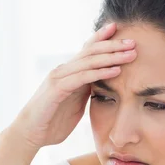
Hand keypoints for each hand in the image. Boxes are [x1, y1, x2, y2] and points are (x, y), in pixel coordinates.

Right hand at [9, 22, 135, 149]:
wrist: (31, 134)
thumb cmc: (54, 119)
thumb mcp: (77, 101)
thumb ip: (88, 88)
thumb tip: (104, 83)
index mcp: (70, 72)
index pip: (88, 50)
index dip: (103, 38)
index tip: (122, 30)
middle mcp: (64, 70)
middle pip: (91, 51)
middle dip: (113, 45)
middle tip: (133, 42)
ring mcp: (59, 78)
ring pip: (89, 62)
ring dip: (111, 57)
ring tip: (130, 54)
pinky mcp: (57, 89)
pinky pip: (82, 78)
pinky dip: (100, 73)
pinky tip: (115, 71)